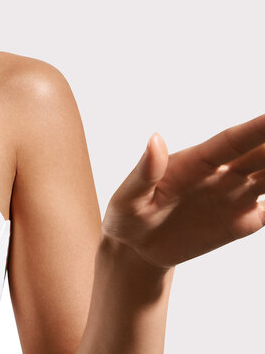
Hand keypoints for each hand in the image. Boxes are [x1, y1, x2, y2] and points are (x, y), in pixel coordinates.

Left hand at [102, 113, 264, 269]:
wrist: (136, 248)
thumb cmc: (126, 215)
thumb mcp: (128, 197)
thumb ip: (144, 171)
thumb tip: (155, 138)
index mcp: (194, 162)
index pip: (232, 141)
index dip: (257, 129)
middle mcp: (221, 174)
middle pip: (262, 154)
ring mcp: (234, 196)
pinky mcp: (242, 221)